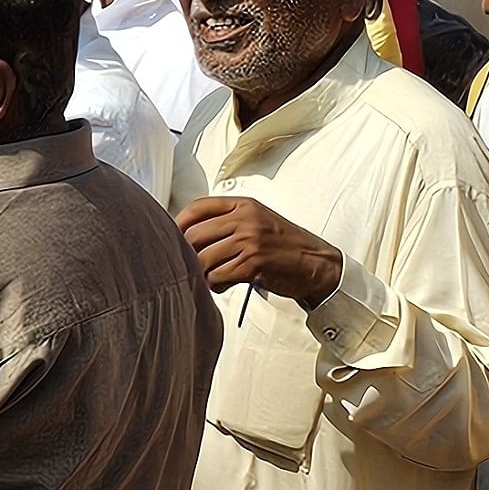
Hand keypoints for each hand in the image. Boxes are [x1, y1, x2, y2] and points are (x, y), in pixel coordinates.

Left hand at [177, 195, 344, 303]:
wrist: (317, 264)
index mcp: (243, 205)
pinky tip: (223, 284)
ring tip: (212, 277)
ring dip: (202, 273)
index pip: (197, 207)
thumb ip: (227, 222)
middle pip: (194, 235)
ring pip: (204, 258)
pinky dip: (215, 284)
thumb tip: (186, 234)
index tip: (171, 236)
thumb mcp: (256, 221)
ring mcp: (250, 240)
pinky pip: (218, 276)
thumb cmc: (283, 245)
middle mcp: (245, 219)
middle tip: (191, 265)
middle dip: (187, 254)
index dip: (178, 223)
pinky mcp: (254, 263)